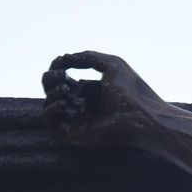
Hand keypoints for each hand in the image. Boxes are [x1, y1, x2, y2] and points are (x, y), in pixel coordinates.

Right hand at [42, 51, 160, 146]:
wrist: (142, 116)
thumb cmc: (132, 91)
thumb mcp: (111, 64)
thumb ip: (87, 57)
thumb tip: (64, 58)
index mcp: (90, 91)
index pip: (64, 79)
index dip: (57, 68)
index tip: (61, 60)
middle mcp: (82, 105)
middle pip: (52, 90)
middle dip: (50, 78)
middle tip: (61, 74)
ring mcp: (77, 120)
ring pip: (49, 105)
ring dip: (52, 92)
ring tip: (66, 89)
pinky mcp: (74, 134)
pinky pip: (51, 124)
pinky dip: (50, 111)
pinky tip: (63, 103)